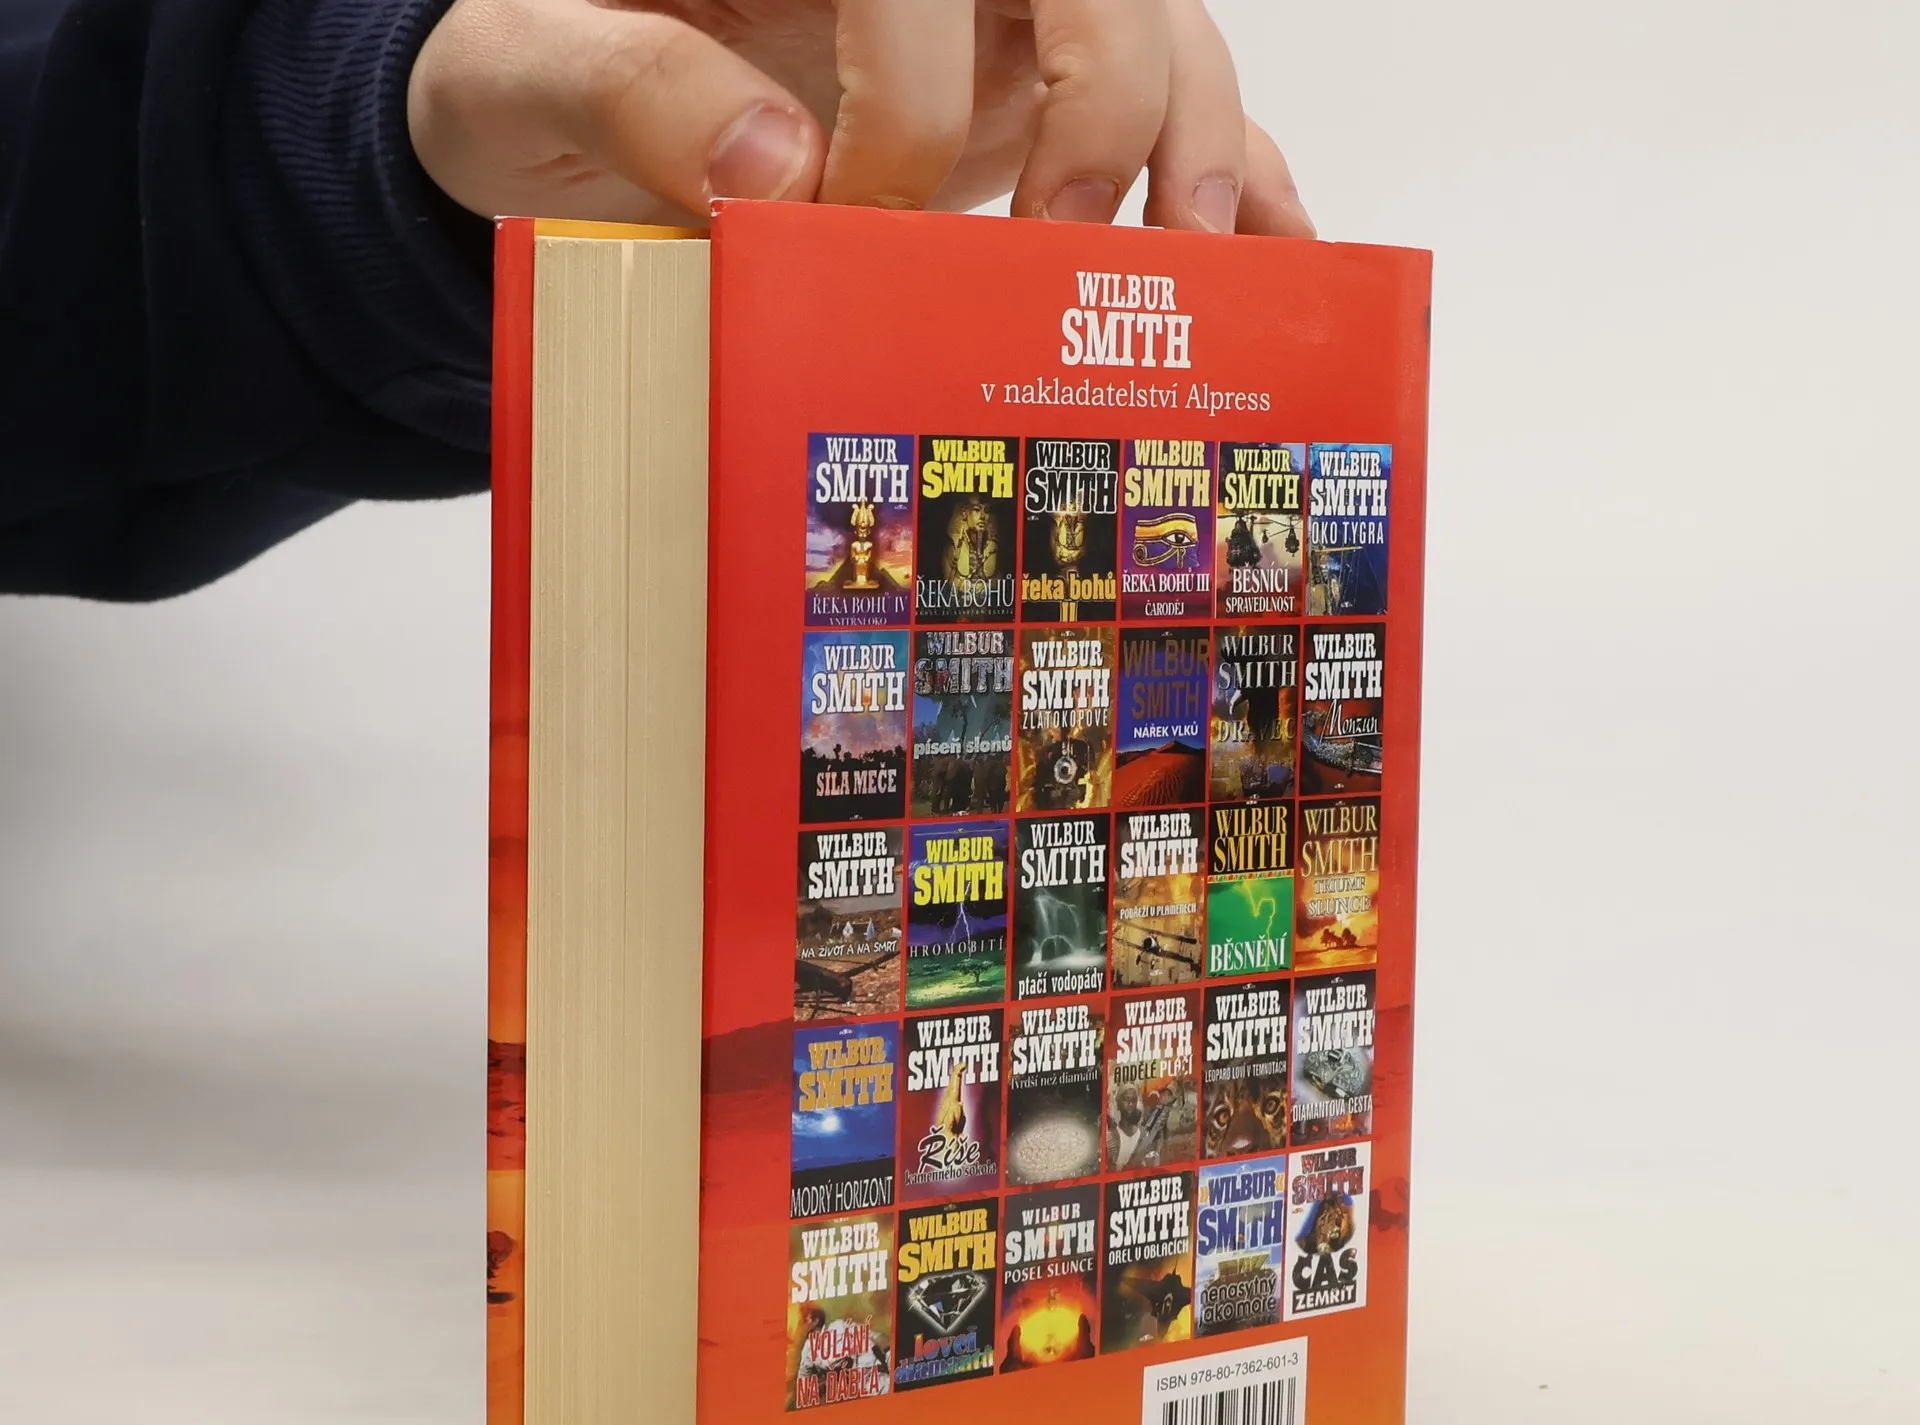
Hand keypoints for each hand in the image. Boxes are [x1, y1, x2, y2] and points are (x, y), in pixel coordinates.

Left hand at [407, 0, 1313, 235]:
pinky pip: (1174, 106)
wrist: (564, 111)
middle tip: (1061, 258)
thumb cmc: (545, 74)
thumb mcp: (527, 70)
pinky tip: (1276, 255)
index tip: (856, 233)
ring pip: (1166, 29)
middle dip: (1103, 111)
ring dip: (1197, 144)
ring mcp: (1007, 19)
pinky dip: (1241, 177)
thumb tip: (778, 174)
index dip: (905, 109)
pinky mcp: (1042, 95)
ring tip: (1191, 262)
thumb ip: (630, 86)